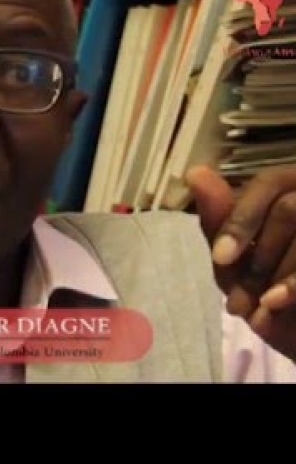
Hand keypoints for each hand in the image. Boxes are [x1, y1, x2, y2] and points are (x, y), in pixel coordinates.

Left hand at [187, 164, 295, 361]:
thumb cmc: (275, 301)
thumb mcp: (239, 266)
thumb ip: (220, 223)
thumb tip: (195, 172)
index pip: (270, 182)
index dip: (241, 217)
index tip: (220, 258)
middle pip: (290, 208)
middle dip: (259, 258)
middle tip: (238, 300)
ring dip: (277, 273)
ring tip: (260, 309)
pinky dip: (294, 284)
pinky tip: (279, 304)